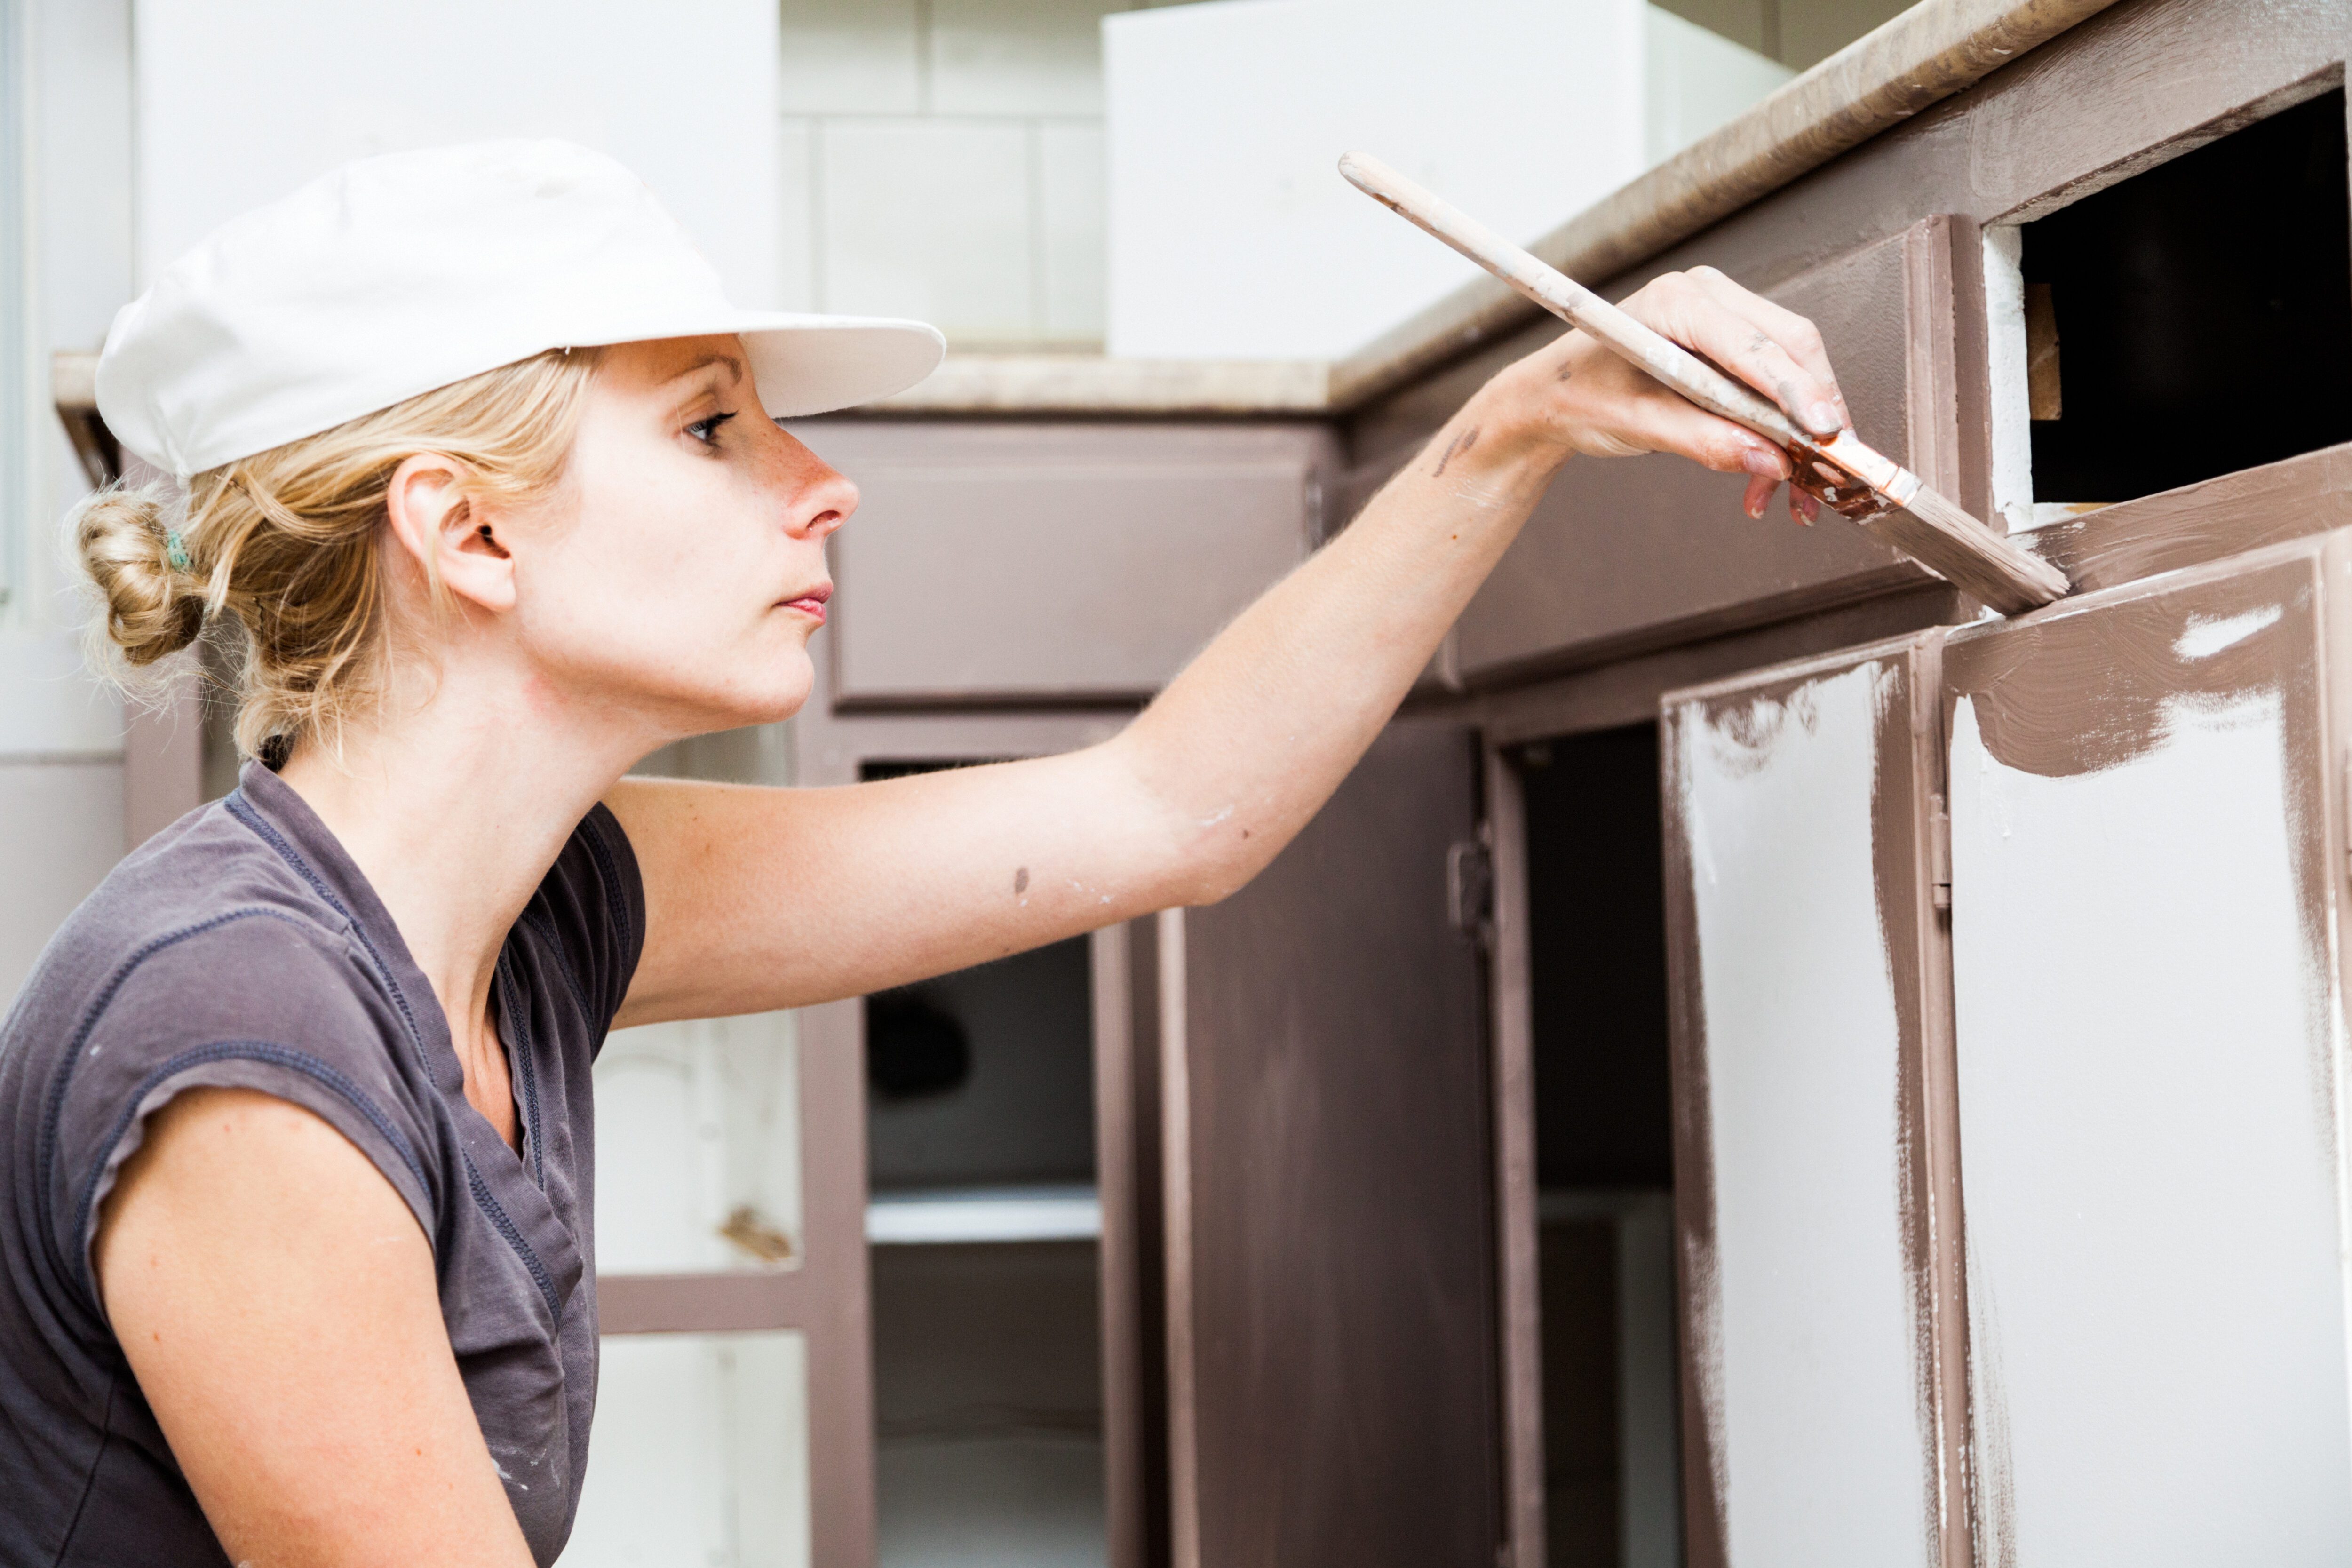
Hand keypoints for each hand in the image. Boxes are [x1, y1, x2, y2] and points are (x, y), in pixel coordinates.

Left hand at [1485, 265, 1851, 524]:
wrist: (1554, 394)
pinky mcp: (1730, 343)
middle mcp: (1708, 296)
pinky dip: (1782, 430)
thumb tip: (1771, 462)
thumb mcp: (1636, 424)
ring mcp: (1723, 314)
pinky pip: (1775, 382)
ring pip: (1793, 367)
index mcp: (1677, 301)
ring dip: (1802, 431)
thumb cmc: (1580, 396)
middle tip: (1827, 472)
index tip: (1825, 433)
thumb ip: (1703, 441)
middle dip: (1815, 413)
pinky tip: (1770, 477)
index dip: (1797, 391)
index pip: (1755, 346)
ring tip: (1797, 494)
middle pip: (1791, 349)